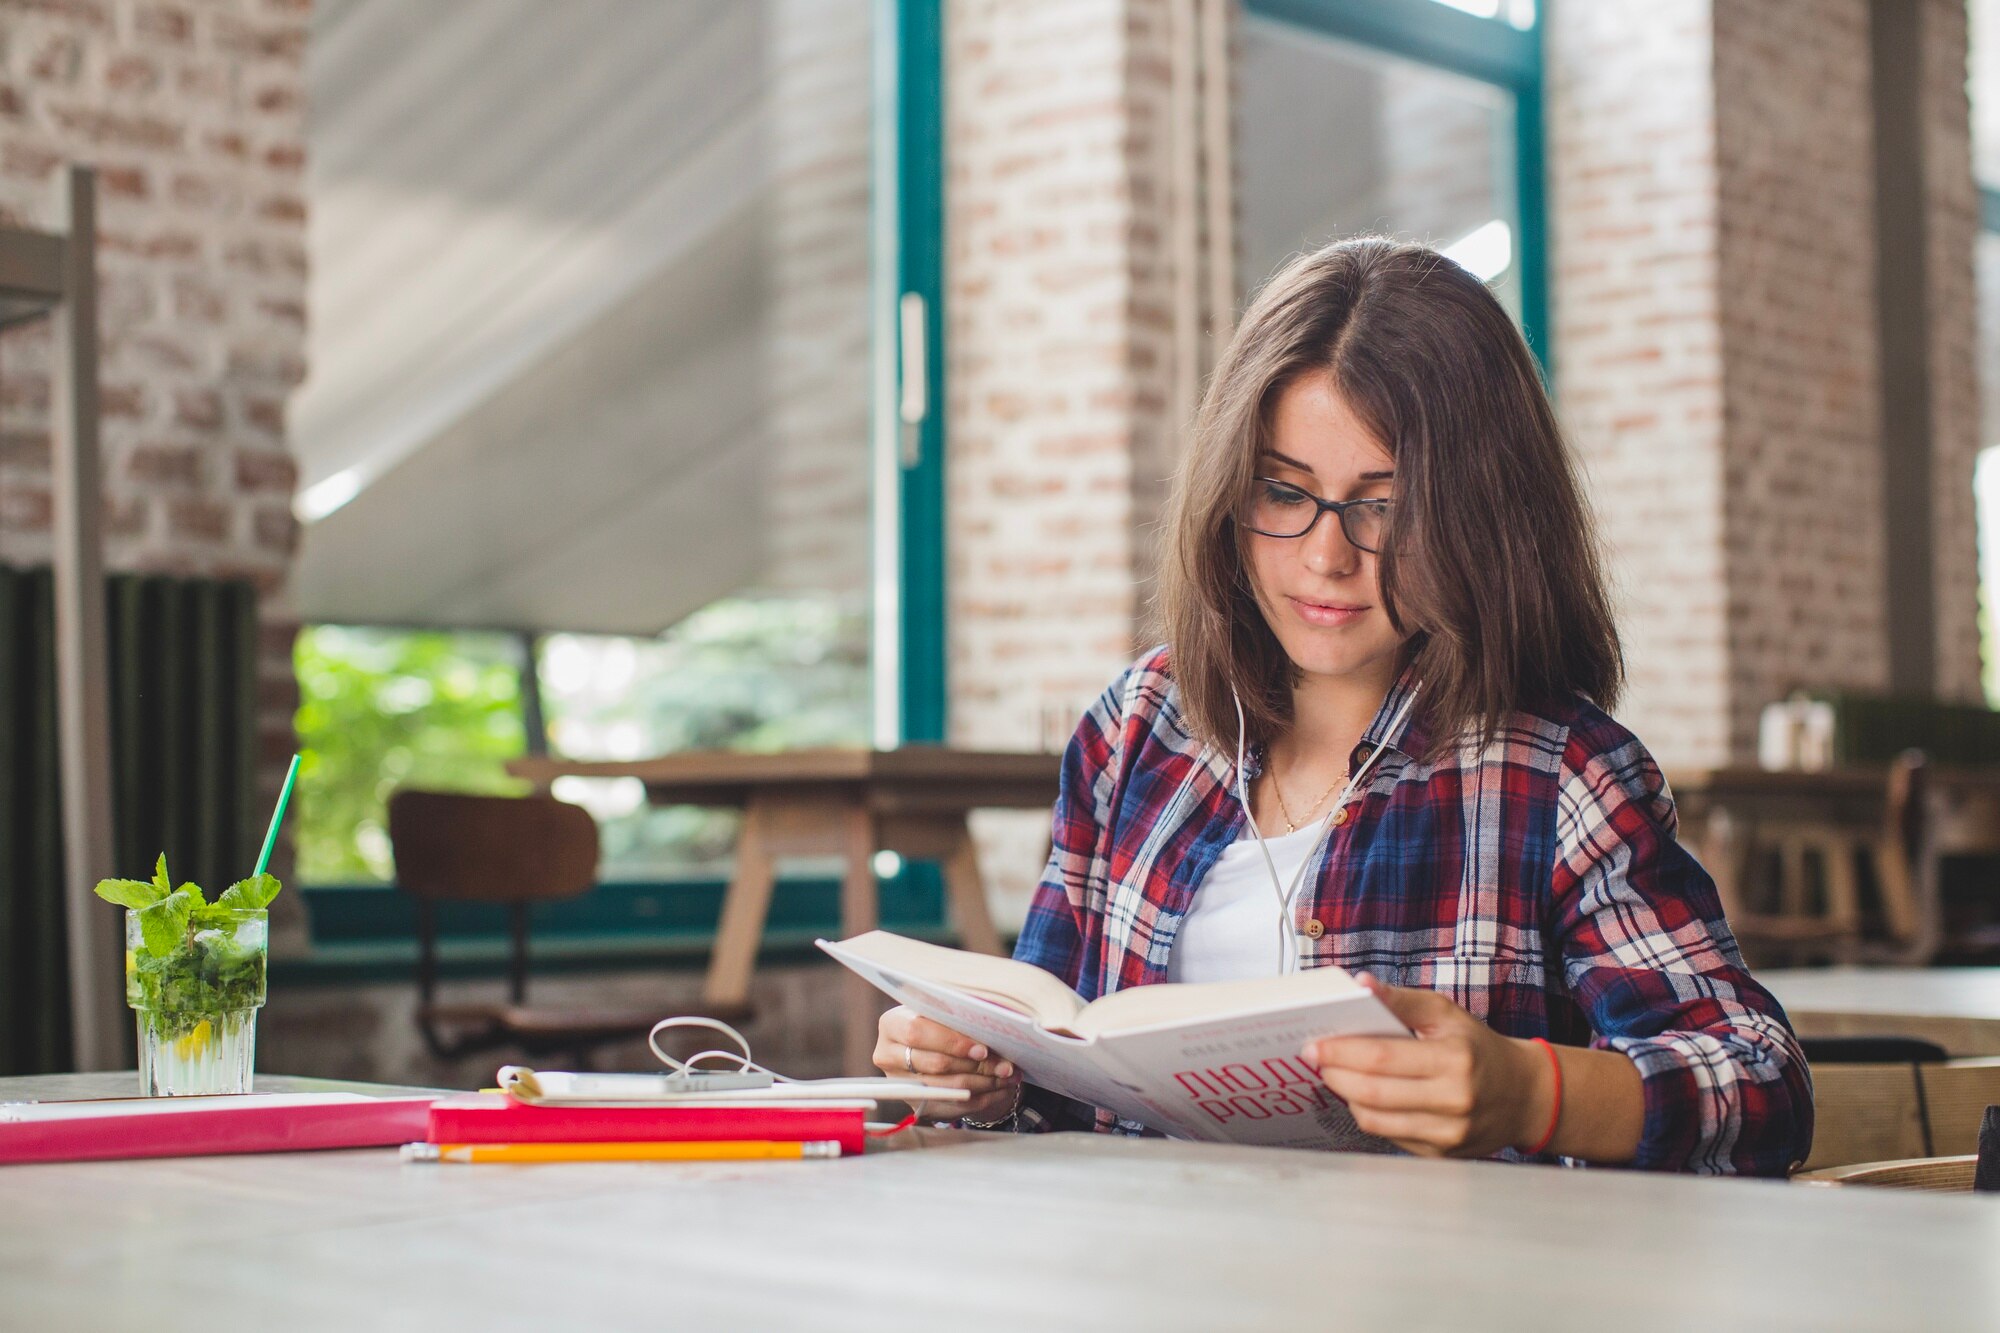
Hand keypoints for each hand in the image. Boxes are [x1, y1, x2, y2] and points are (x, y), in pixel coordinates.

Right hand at [873, 1005, 1021, 1121]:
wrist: (927, 1044)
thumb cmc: (938, 1020)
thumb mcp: (940, 1009)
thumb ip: (957, 1012)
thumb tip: (990, 1020)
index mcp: (892, 1024)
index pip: (918, 1032)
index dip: (951, 1041)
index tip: (982, 1048)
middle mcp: (889, 1056)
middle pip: (936, 1064)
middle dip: (977, 1066)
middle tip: (1006, 1065)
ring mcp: (900, 1083)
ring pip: (947, 1088)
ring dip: (984, 1083)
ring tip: (1008, 1075)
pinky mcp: (916, 1104)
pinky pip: (953, 1107)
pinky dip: (981, 1098)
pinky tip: (1000, 1088)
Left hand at [1301, 975, 1553, 1158]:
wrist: (1523, 1096)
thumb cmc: (1478, 1048)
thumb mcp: (1446, 1013)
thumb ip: (1401, 1000)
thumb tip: (1360, 984)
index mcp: (1454, 1060)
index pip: (1382, 1058)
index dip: (1341, 1051)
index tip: (1313, 1044)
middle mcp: (1453, 1101)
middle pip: (1372, 1093)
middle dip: (1334, 1074)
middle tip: (1315, 1058)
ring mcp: (1447, 1134)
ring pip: (1374, 1120)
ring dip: (1345, 1096)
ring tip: (1336, 1074)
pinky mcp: (1440, 1155)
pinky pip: (1388, 1136)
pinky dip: (1367, 1114)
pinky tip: (1362, 1095)